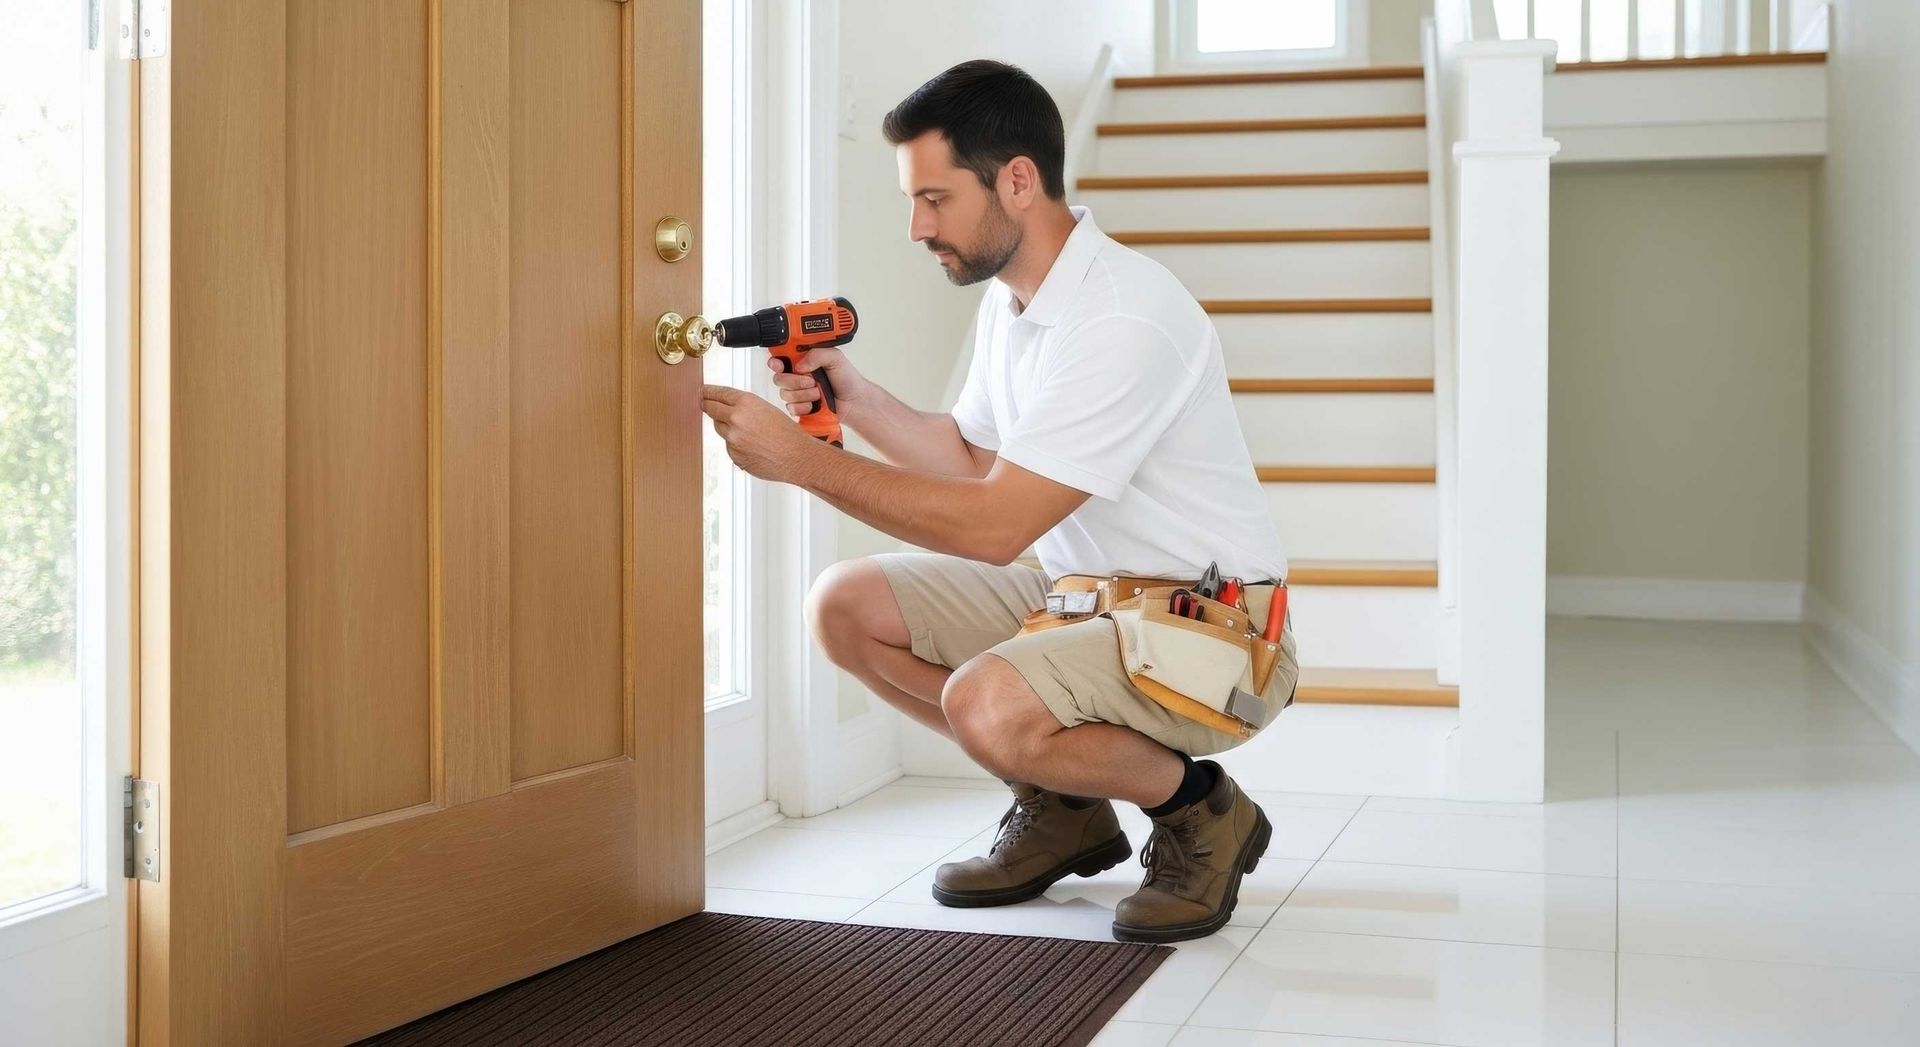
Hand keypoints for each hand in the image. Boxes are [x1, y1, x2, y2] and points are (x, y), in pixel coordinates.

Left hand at [702, 384, 820, 482]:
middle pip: (710, 408)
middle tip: (705, 403)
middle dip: (707, 405)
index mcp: (746, 402)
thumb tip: (726, 408)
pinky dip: (736, 445)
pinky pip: (729, 446)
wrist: (797, 457)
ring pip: (719, 428)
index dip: (707, 392)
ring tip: (748, 431)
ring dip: (726, 427)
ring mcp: (732, 438)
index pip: (717, 393)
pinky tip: (754, 446)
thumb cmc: (787, 433)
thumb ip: (744, 407)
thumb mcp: (766, 409)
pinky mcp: (733, 455)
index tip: (702, 391)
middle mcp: (735, 419)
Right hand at [770, 346, 867, 423]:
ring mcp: (798, 394)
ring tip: (819, 393)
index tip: (780, 364)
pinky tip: (815, 405)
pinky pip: (791, 408)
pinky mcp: (800, 409)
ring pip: (785, 394)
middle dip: (795, 381)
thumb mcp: (835, 357)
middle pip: (779, 378)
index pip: (779, 359)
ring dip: (804, 394)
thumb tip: (799, 365)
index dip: (775, 362)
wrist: (855, 401)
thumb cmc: (847, 379)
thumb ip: (817, 354)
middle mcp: (797, 377)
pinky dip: (804, 407)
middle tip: (812, 381)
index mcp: (802, 362)